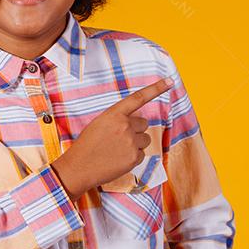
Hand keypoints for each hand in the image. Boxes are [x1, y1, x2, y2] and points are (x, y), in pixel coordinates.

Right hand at [52, 77, 172, 193]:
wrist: (78, 167)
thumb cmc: (87, 145)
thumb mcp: (99, 124)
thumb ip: (118, 119)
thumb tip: (135, 123)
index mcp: (114, 114)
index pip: (138, 98)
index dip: (156, 88)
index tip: (170, 81)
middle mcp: (124, 125)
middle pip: (144, 123)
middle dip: (136, 130)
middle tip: (119, 139)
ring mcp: (130, 142)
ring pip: (145, 139)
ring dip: (136, 144)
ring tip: (117, 150)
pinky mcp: (133, 158)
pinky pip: (141, 154)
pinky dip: (132, 158)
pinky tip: (117, 160)